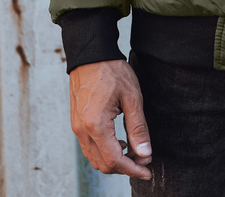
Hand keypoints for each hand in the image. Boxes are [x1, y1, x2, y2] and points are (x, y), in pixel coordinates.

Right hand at [69, 58, 152, 179]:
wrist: (90, 54)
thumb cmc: (111, 70)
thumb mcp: (132, 96)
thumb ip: (138, 127)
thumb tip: (145, 153)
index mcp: (96, 125)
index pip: (114, 160)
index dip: (133, 169)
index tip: (147, 169)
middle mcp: (82, 130)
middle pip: (103, 164)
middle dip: (125, 167)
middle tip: (144, 158)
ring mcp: (76, 127)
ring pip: (94, 158)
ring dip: (114, 160)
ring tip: (133, 149)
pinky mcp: (76, 122)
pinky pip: (89, 147)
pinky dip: (104, 151)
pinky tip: (118, 141)